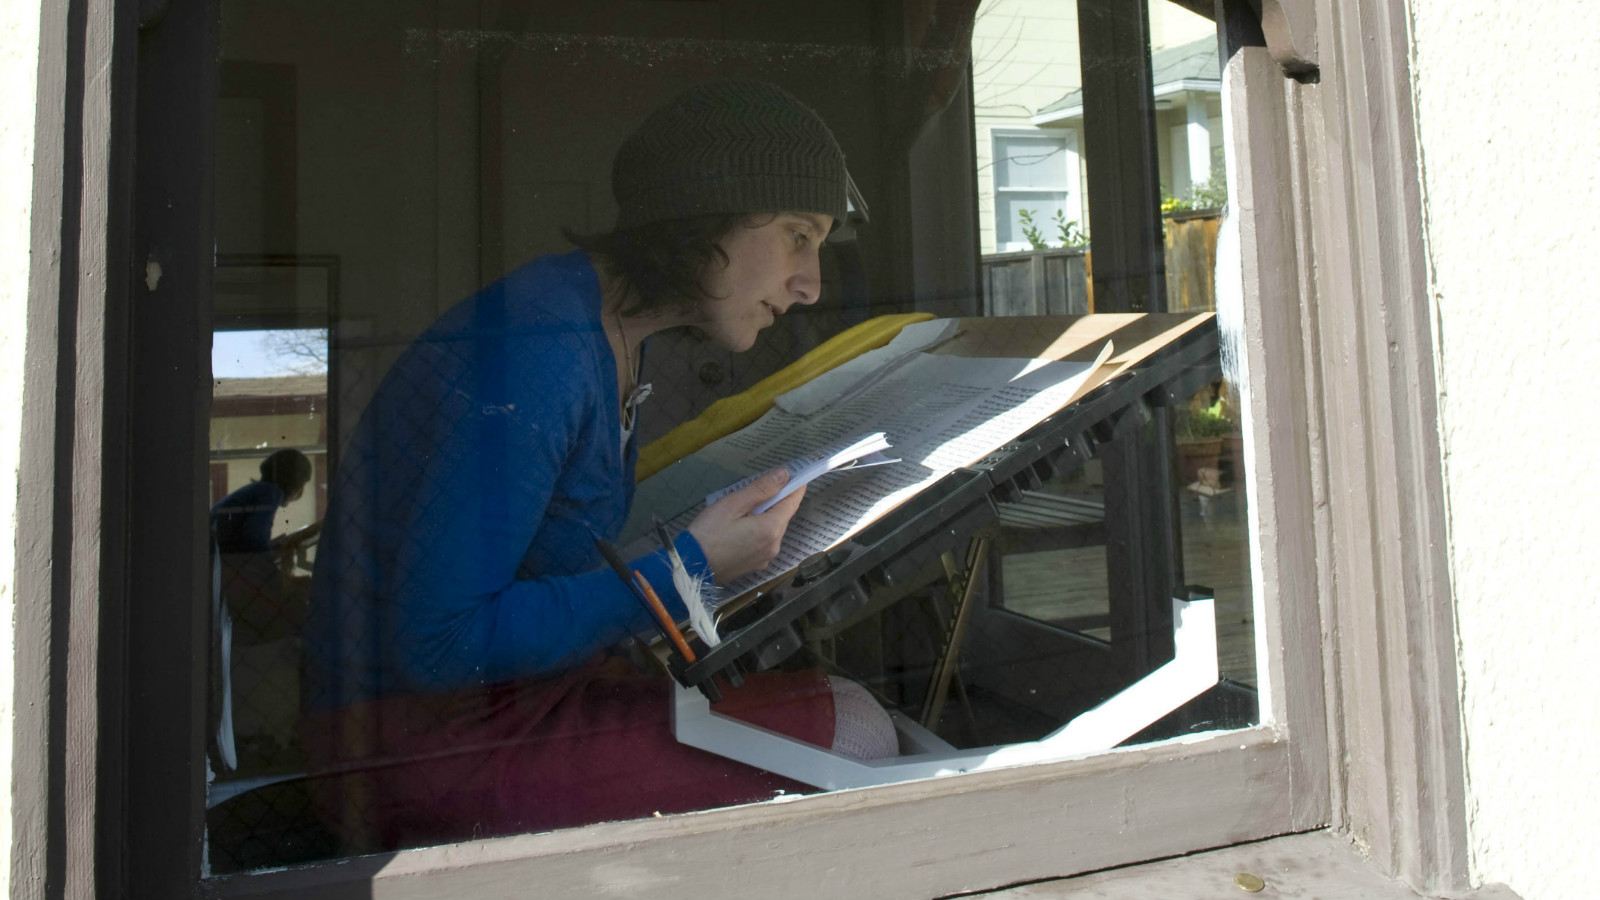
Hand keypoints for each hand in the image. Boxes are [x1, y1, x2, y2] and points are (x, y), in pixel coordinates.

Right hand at [688, 468, 805, 584]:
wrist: (690, 567)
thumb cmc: (709, 532)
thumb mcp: (733, 504)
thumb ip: (761, 489)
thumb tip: (784, 474)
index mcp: (772, 529)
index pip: (793, 502)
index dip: (796, 486)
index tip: (795, 473)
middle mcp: (774, 546)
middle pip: (782, 516)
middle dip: (776, 500)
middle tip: (761, 484)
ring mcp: (765, 559)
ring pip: (772, 530)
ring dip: (765, 516)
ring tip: (747, 505)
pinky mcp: (754, 566)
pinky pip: (763, 542)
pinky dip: (758, 530)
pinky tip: (741, 525)